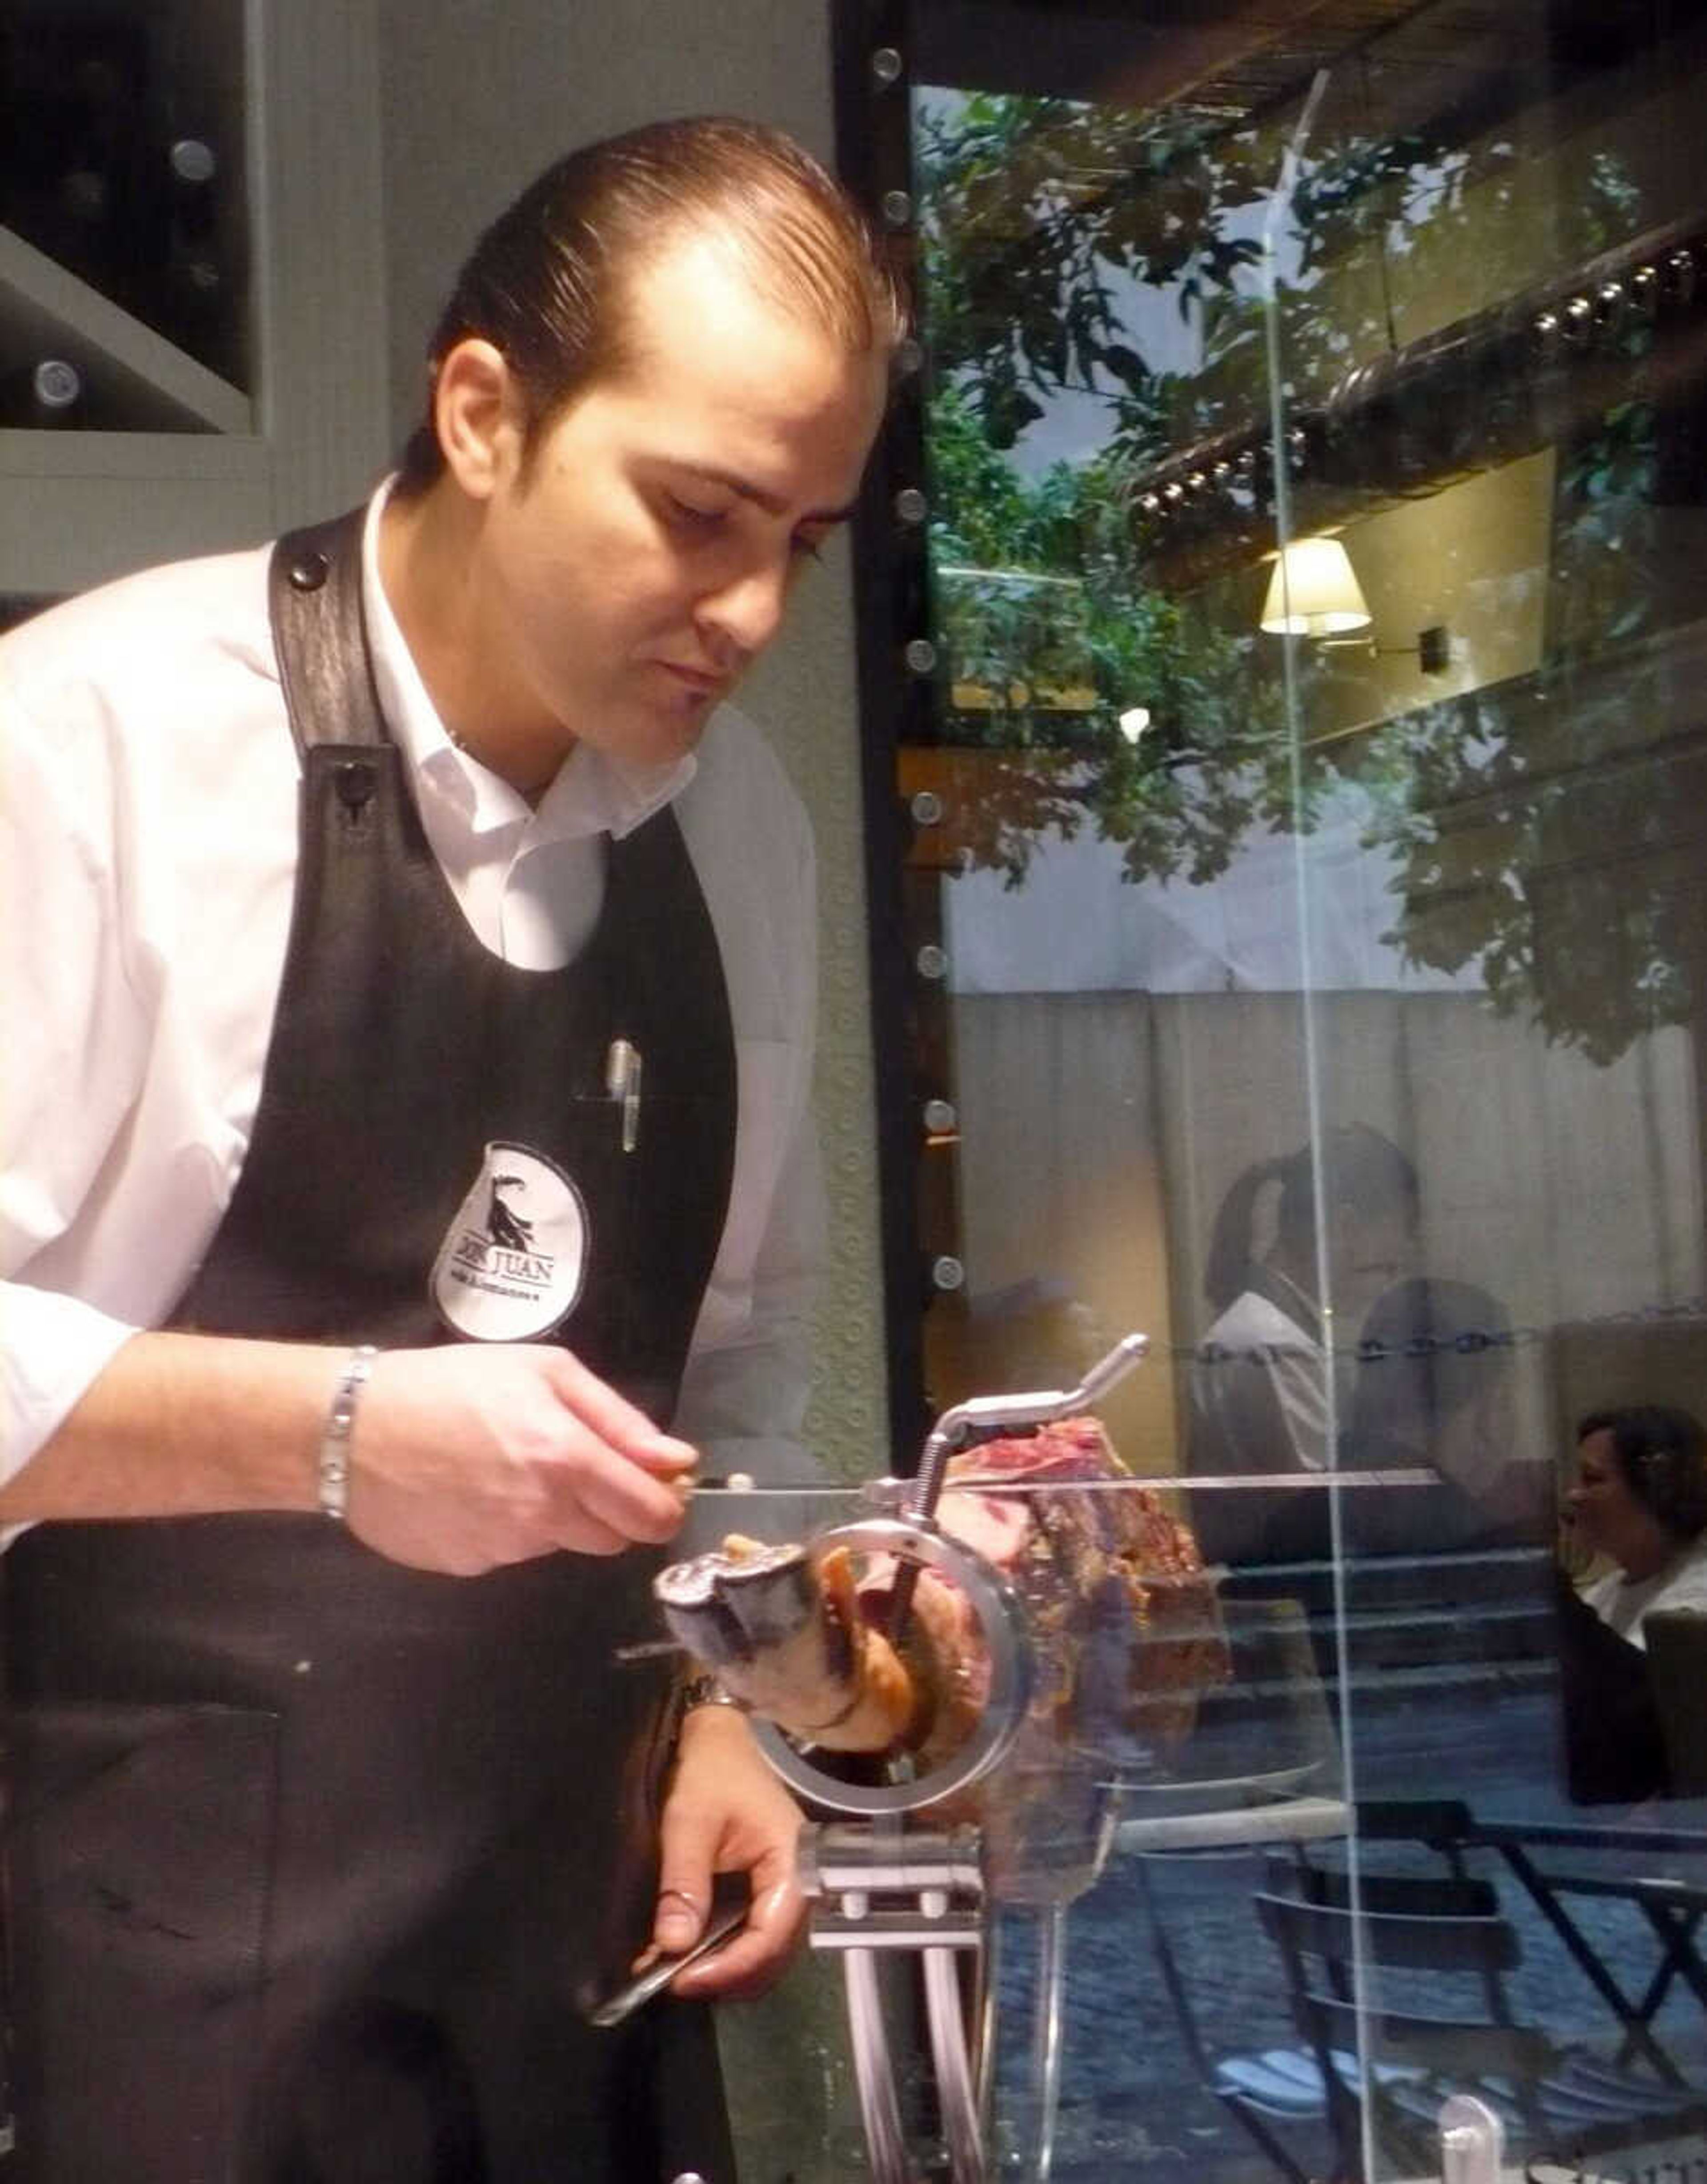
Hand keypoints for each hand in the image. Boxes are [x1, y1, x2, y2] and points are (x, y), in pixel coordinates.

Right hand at [347, 1342, 695, 1573]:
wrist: (350, 1428)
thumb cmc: (451, 1383)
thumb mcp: (544, 1371)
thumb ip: (618, 1419)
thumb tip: (677, 1460)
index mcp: (567, 1460)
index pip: (652, 1515)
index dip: (664, 1502)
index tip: (653, 1483)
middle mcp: (542, 1516)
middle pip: (614, 1539)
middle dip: (610, 1509)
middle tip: (572, 1465)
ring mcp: (503, 1549)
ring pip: (562, 1544)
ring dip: (556, 1516)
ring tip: (507, 1467)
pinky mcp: (468, 1567)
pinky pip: (512, 1553)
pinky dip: (507, 1527)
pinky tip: (472, 1490)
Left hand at [646, 1705, 806, 2001]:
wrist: (721, 1738)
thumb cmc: (712, 1769)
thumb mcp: (690, 1819)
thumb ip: (684, 1880)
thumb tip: (672, 1943)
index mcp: (793, 1863)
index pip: (770, 1936)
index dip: (728, 1967)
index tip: (682, 1979)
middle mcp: (798, 1883)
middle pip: (772, 1955)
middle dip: (725, 1977)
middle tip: (670, 1981)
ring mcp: (783, 1889)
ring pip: (763, 1952)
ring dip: (723, 1970)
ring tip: (672, 1972)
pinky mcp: (765, 1891)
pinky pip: (751, 1935)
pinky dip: (722, 1953)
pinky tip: (684, 1954)